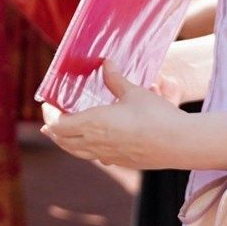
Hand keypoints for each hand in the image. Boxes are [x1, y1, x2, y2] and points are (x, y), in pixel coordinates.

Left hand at [41, 64, 189, 167]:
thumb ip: (116, 79)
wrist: (179, 143)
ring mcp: (108, 155)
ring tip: (61, 136)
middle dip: (53, 130)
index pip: (59, 124)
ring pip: (78, 152)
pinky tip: (92, 147)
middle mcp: (96, 142)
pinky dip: (86, 151)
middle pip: (64, 141)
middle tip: (49, 122)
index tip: (46, 105)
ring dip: (66, 143)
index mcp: (94, 123)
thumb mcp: (134, 92)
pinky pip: (96, 158)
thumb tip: (106, 62)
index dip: (49, 115)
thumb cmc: (156, 116)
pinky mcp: (122, 162)